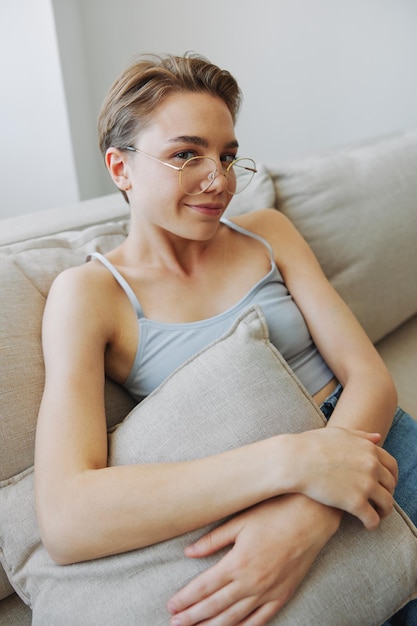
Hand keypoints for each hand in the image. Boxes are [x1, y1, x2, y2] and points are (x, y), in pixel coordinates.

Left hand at [168, 495, 341, 625]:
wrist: (312, 517)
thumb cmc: (274, 512)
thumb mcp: (240, 521)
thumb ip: (214, 539)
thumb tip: (188, 552)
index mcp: (238, 562)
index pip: (204, 587)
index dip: (186, 598)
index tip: (171, 606)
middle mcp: (251, 582)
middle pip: (215, 605)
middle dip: (192, 616)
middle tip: (174, 624)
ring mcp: (268, 591)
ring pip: (235, 617)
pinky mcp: (283, 594)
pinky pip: (261, 619)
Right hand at [294, 427, 397, 528]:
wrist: (294, 461)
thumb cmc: (310, 445)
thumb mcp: (338, 434)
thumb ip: (360, 435)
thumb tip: (378, 438)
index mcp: (369, 449)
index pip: (392, 466)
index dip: (391, 477)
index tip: (385, 484)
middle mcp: (372, 466)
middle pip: (391, 485)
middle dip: (387, 494)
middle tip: (379, 501)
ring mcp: (365, 484)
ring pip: (387, 504)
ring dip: (384, 512)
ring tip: (376, 515)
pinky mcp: (355, 503)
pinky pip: (373, 519)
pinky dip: (372, 524)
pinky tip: (365, 525)